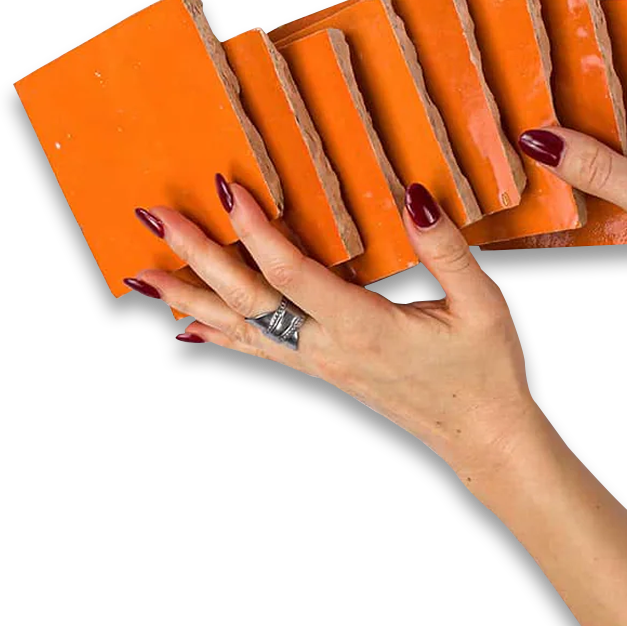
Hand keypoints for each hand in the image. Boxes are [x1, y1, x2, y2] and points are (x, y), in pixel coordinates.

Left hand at [127, 181, 539, 479]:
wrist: (481, 437)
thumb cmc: (484, 370)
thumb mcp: (481, 303)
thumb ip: (444, 249)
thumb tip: (412, 197)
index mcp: (363, 326)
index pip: (292, 273)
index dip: (256, 229)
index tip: (230, 188)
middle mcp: (327, 348)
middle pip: (246, 299)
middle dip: (197, 256)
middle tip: (156, 219)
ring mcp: (318, 363)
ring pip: (240, 327)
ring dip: (189, 297)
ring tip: (143, 276)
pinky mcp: (321, 370)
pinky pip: (257, 350)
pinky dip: (219, 335)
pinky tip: (190, 330)